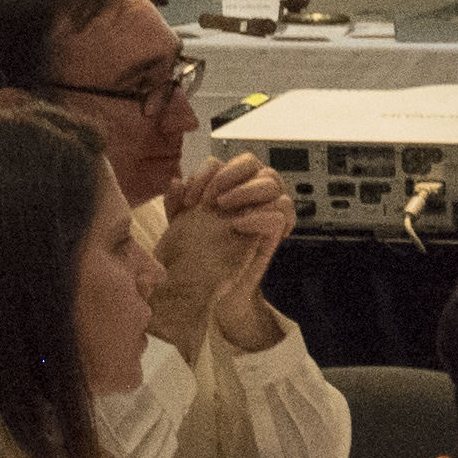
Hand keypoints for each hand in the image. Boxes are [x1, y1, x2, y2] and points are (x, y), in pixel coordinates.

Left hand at [165, 154, 295, 340]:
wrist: (207, 295)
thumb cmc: (194, 261)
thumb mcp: (178, 231)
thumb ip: (176, 206)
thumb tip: (175, 182)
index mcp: (221, 190)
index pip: (221, 162)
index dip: (206, 173)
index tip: (190, 199)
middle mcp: (244, 196)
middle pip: (251, 162)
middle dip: (230, 175)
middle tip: (212, 200)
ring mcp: (262, 211)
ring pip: (271, 180)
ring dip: (248, 190)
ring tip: (227, 211)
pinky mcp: (274, 232)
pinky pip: (282, 210)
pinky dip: (263, 214)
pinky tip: (240, 226)